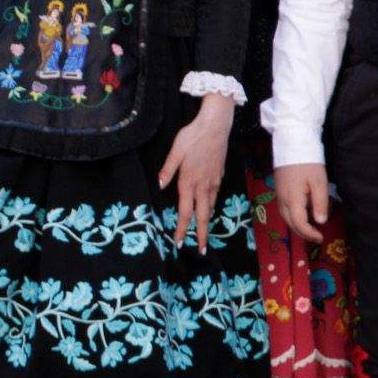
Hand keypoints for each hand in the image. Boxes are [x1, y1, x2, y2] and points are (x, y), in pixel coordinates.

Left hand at [158, 94, 236, 251]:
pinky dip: (211, 207)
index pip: (185, 212)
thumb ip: (166, 170)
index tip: (179, 242)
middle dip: (202, 234)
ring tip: (204, 234)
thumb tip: (158, 187)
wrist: (216, 127)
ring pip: (210, 207)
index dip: (182, 229)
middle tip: (202, 250)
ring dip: (207, 222)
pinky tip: (208, 208)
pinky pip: (215, 196)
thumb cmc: (192, 137)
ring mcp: (214, 182)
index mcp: (189, 182)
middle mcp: (203, 186)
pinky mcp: (219, 176)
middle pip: (203, 216)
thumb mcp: (175, 152)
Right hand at [275, 163, 330, 243]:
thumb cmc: (308, 164)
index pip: (299, 223)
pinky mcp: (279, 191)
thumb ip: (320, 203)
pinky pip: (284, 210)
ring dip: (297, 227)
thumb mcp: (319, 183)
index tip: (321, 237)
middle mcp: (282, 200)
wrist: (292, 146)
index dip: (309, 233)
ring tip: (310, 230)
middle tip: (317, 237)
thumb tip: (320, 221)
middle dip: (303, 233)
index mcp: (293, 199)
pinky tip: (302, 216)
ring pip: (285, 217)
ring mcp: (279, 195)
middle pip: (290, 223)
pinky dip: (293, 218)